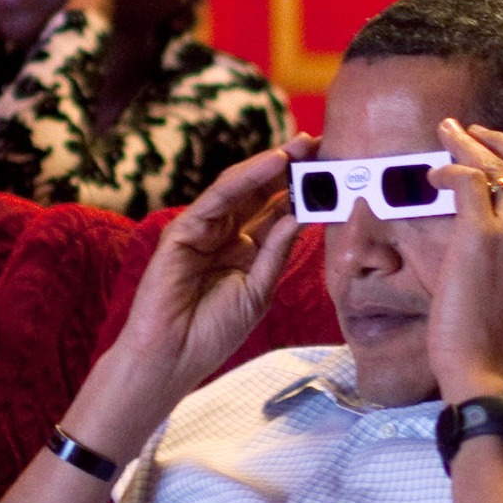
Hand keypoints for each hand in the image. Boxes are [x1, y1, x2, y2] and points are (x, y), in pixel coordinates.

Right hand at [66, 137, 315, 450]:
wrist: (173, 358)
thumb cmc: (212, 332)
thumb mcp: (258, 290)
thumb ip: (276, 252)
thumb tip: (300, 216)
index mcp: (243, 251)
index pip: (274, 213)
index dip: (299, 191)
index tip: (328, 172)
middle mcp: (224, 235)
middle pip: (258, 194)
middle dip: (286, 168)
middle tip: (317, 145)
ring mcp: (202, 231)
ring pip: (238, 189)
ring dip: (268, 165)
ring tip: (300, 147)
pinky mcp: (183, 231)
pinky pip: (217, 199)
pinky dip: (245, 179)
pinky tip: (271, 163)